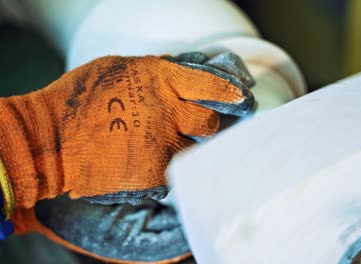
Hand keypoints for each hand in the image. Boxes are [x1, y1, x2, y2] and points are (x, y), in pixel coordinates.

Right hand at [0, 52, 253, 209]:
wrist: (51, 141)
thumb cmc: (79, 100)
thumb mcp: (119, 69)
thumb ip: (155, 71)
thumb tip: (185, 71)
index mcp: (160, 79)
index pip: (210, 84)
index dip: (230, 91)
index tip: (243, 98)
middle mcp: (169, 110)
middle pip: (210, 121)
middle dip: (204, 124)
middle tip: (192, 126)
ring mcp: (164, 143)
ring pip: (195, 149)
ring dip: (184, 147)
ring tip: (159, 146)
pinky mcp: (156, 173)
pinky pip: (174, 171)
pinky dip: (166, 168)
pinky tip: (144, 163)